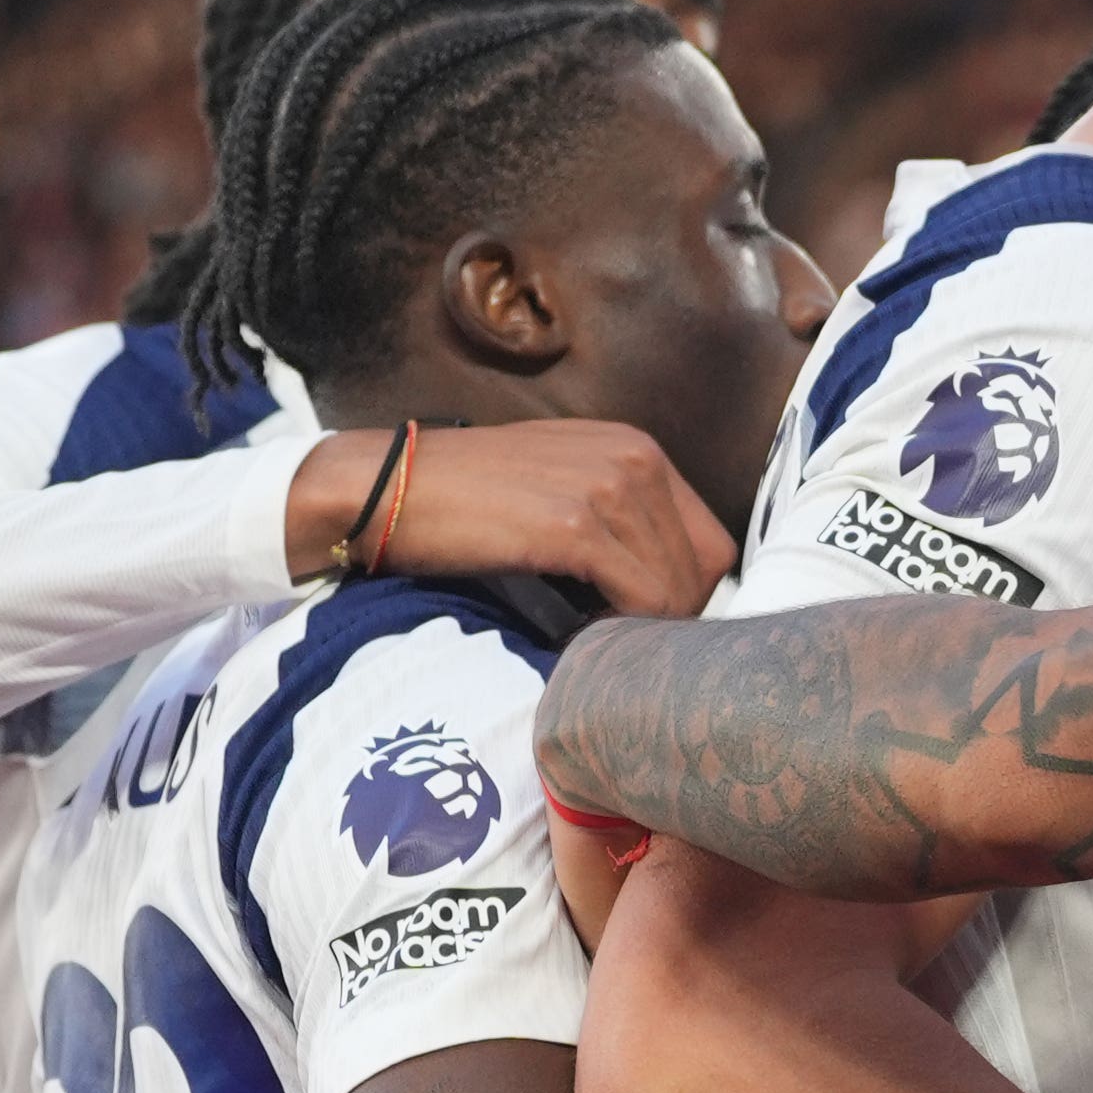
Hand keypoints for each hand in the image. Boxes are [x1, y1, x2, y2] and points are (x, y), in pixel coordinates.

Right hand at [283, 420, 740, 617]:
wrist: (380, 488)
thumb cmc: (462, 503)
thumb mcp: (556, 489)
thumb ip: (615, 522)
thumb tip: (666, 597)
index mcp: (635, 448)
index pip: (712, 543)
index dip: (687, 595)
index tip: (642, 627)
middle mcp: (634, 458)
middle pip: (705, 570)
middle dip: (671, 618)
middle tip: (616, 644)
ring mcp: (607, 486)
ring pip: (678, 590)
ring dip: (641, 629)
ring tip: (590, 640)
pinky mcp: (575, 524)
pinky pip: (643, 600)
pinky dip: (619, 631)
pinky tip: (577, 636)